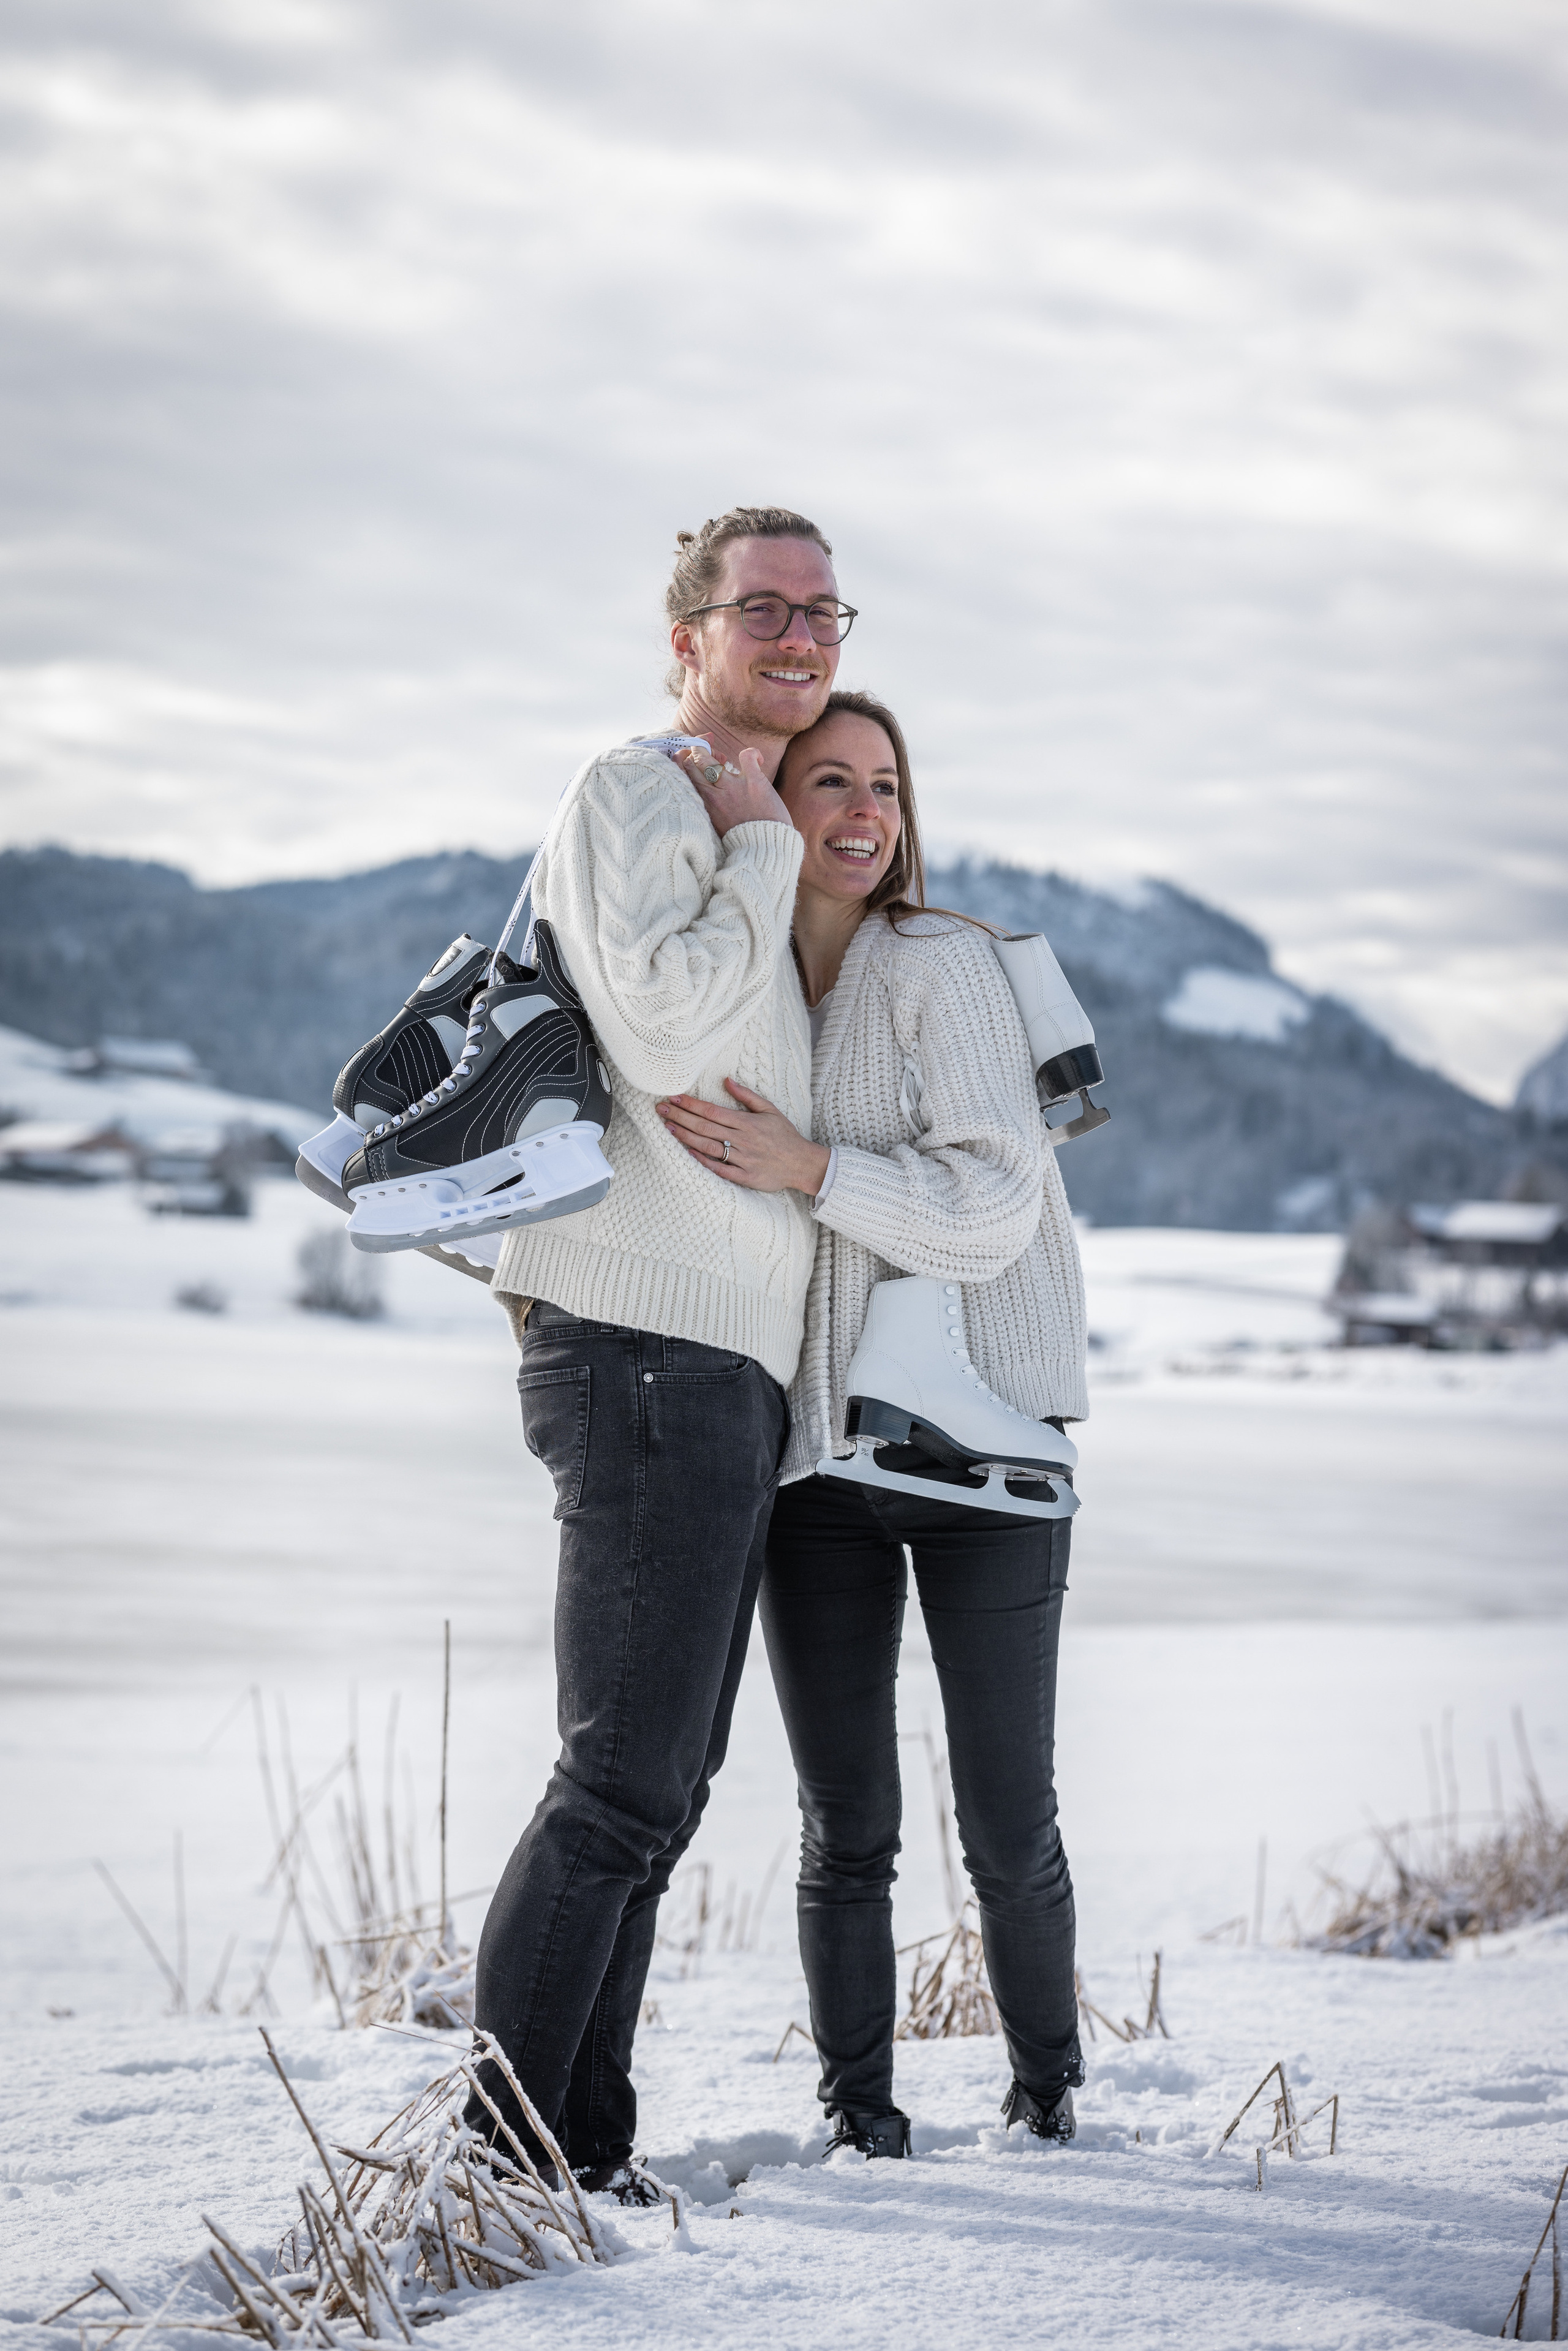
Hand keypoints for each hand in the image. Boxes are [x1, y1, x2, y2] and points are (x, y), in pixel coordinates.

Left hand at [654, 1077, 829, 1195]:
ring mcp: (743, 1159)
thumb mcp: (769, 1110)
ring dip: (686, 1137)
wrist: (802, 1163)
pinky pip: (721, 1170)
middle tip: (661, 1110)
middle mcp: (743, 1140)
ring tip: (668, 1127)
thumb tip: (726, 1080)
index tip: (673, 1098)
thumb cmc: (785, 1135)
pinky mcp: (746, 1177)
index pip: (712, 1111)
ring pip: (709, 1147)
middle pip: (705, 1127)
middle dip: (681, 1117)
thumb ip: (747, 1096)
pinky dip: (704, 1161)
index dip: (691, 1104)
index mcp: (747, 1122)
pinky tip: (688, 1153)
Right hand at [672, 743, 791, 837]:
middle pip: (693, 762)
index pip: (682, 775)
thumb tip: (706, 791)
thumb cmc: (743, 839)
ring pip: (708, 758)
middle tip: (711, 758)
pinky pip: (746, 755)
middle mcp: (713, 795)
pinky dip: (752, 753)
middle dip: (698, 751)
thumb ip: (709, 806)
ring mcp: (732, 787)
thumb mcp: (716, 824)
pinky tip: (757, 760)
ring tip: (724, 758)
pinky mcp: (754, 782)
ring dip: (713, 751)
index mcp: (704, 805)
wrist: (765, 850)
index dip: (685, 760)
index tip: (694, 760)